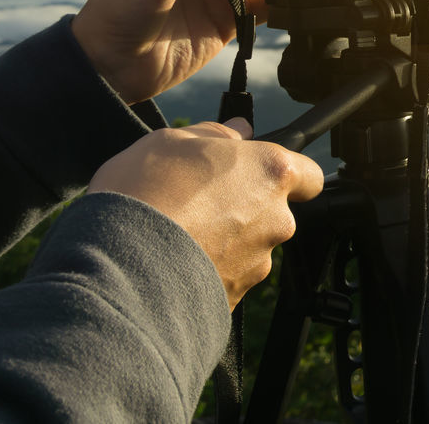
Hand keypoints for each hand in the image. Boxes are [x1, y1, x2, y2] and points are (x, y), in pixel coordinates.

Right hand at [87, 118, 324, 307]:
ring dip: (227, 241)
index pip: (309, 176)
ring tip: (179, 234)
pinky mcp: (237, 297)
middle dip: (247, 209)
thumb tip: (237, 131)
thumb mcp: (170, 141)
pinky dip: (209, 271)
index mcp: (271, 173)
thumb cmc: (145, 195)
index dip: (286, 175)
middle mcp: (276, 219)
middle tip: (201, 203)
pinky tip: (174, 262)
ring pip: (251, 247)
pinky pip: (228, 278)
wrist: (119, 267)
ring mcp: (258, 262)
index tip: (259, 174)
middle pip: (275, 213)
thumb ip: (214, 134)